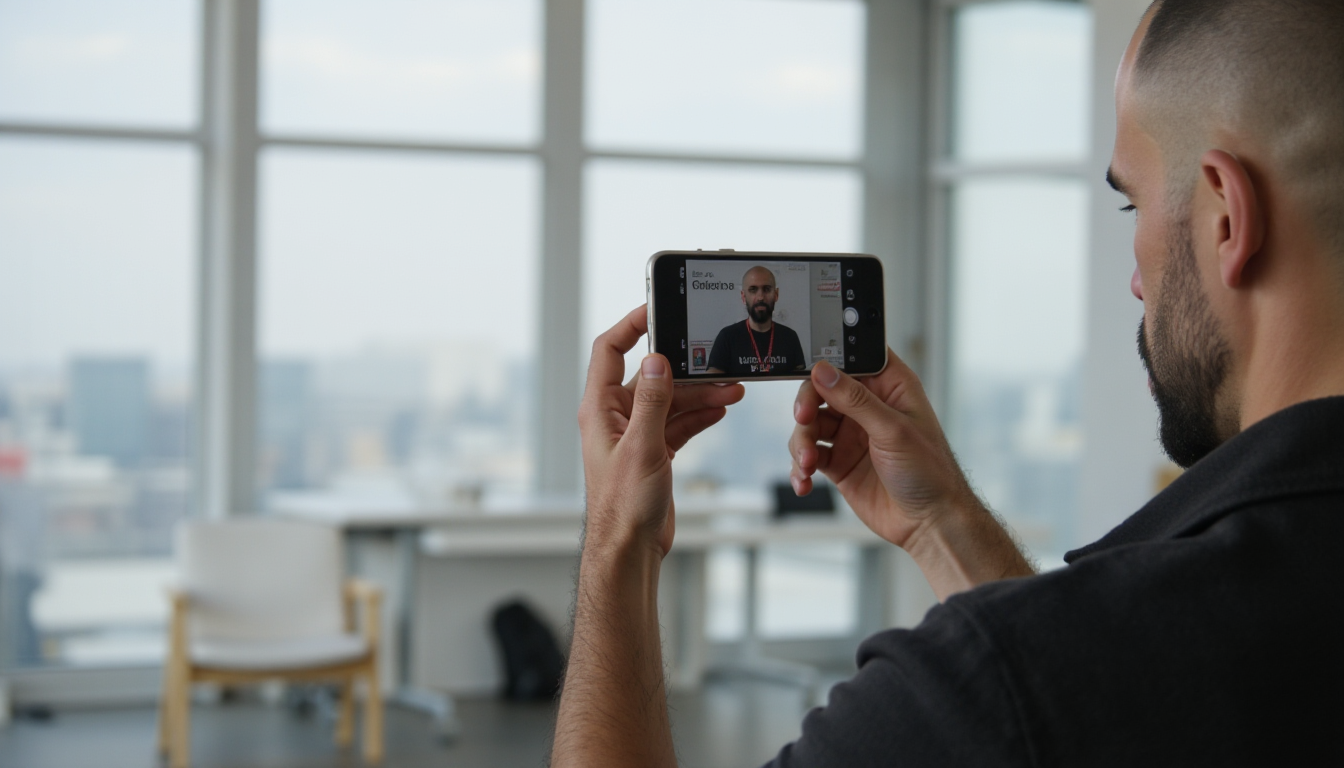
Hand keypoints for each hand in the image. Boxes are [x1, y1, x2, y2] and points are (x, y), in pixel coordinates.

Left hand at [579, 306, 744, 555]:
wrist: (629, 550)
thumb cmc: (622, 506)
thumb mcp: (642, 448)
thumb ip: (652, 402)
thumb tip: (656, 361)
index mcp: (600, 409)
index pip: (610, 350)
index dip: (631, 325)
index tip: (657, 307)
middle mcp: (616, 417)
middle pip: (652, 375)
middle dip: (686, 367)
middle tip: (716, 359)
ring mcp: (636, 434)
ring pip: (671, 400)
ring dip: (701, 393)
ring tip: (733, 389)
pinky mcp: (654, 451)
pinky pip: (679, 422)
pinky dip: (700, 414)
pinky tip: (722, 408)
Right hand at [790, 349, 982, 550]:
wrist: (929, 523)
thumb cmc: (930, 472)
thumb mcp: (894, 431)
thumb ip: (856, 400)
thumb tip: (824, 372)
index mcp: (889, 388)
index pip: (853, 359)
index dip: (829, 361)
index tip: (811, 371)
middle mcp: (868, 407)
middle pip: (821, 391)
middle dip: (807, 406)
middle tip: (803, 419)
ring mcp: (851, 435)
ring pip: (810, 424)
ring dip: (801, 442)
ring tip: (808, 463)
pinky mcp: (839, 462)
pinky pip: (809, 456)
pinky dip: (800, 467)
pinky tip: (804, 480)